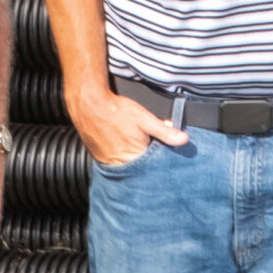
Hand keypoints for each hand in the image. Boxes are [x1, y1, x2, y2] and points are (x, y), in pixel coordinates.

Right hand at [69, 85, 188, 167]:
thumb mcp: (145, 118)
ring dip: (134, 158)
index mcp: (135, 157)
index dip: (160, 157)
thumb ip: (165, 131)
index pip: (154, 165)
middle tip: (145, 143)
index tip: (162, 151)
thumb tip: (184, 140)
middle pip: (141, 166)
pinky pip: (116, 163)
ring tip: (132, 143)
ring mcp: (109, 163)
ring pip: (128, 165)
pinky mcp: (100, 159)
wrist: (89, 105)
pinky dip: (122, 157)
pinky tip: (122, 144)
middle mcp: (122, 164)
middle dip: (148, 158)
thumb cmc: (116, 111)